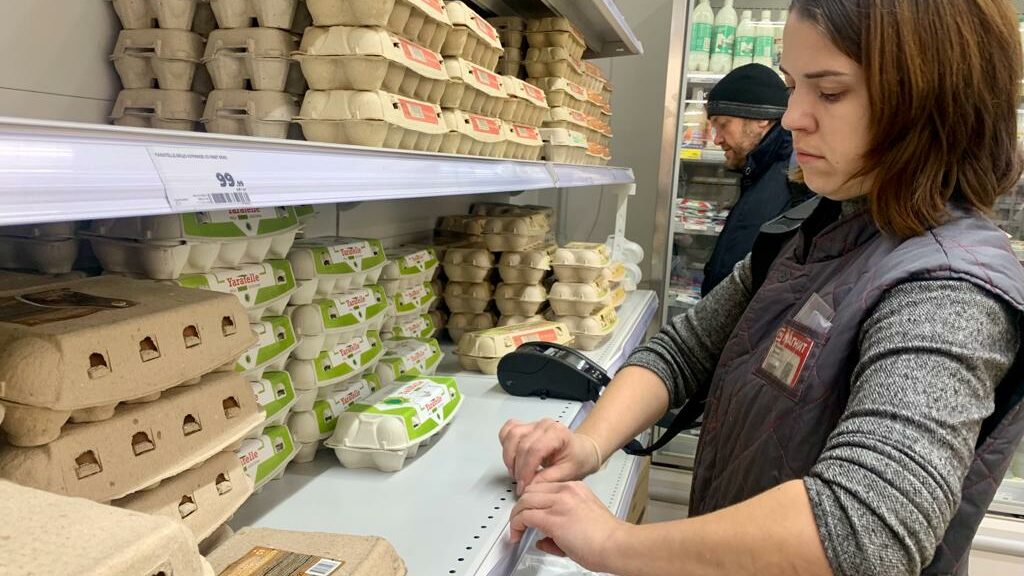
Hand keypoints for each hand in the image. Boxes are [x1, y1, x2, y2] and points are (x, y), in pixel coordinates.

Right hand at [498, 418, 601, 494]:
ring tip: (516, 473)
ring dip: (509, 457)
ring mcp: (533, 424)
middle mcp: (544, 425)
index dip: (526, 470)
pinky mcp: (525, 428)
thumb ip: (549, 480)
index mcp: (558, 433)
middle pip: (521, 444)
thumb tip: (530, 487)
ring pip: (511, 436)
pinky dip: (505, 445)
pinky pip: (507, 432)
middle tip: (522, 485)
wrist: (582, 451)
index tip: (524, 486)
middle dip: (518, 468)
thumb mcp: (569, 474)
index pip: (535, 449)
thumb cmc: (578, 459)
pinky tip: (512, 458)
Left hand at [509, 481, 628, 572]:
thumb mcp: (585, 521)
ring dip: (516, 516)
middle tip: (519, 522)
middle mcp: (566, 491)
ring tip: (516, 529)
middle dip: (520, 507)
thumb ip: (563, 523)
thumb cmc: (607, 538)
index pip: (543, 487)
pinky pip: (524, 517)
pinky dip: (516, 526)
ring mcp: (559, 503)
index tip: (529, 512)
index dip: (532, 501)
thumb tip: (544, 538)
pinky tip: (517, 535)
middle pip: (530, 490)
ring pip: (524, 501)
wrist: (617, 545)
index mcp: (575, 488)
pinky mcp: (552, 519)